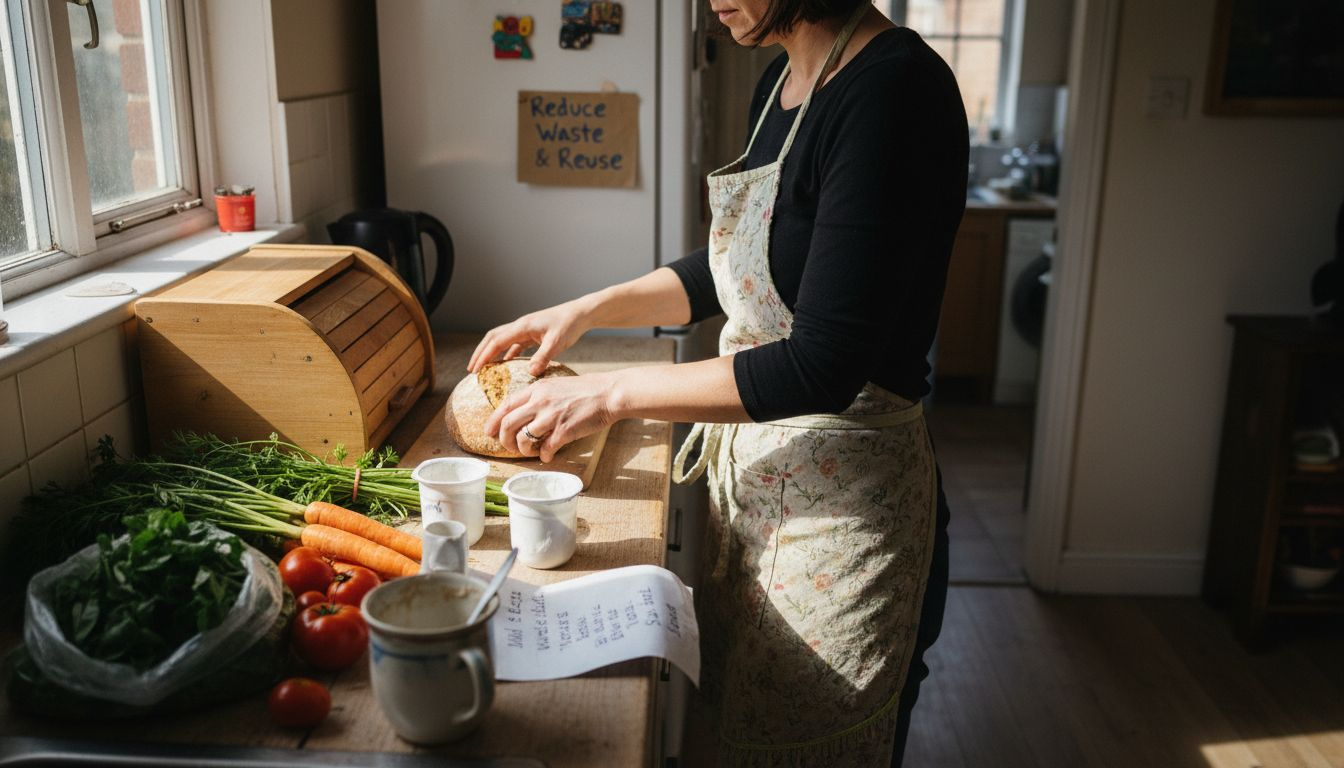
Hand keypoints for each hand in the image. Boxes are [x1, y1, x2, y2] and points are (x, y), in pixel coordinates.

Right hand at [468, 301, 590, 375]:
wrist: (581, 313)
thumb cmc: (569, 325)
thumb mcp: (557, 342)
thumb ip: (543, 357)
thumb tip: (531, 372)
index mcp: (522, 326)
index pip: (496, 341)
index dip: (484, 356)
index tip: (475, 370)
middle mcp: (520, 326)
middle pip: (493, 338)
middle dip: (481, 353)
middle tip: (472, 370)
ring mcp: (526, 329)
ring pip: (502, 340)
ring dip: (491, 353)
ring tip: (484, 369)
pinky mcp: (533, 334)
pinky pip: (514, 344)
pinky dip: (507, 354)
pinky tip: (506, 365)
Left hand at [485, 371, 620, 462]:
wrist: (608, 393)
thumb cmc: (585, 390)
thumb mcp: (556, 385)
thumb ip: (539, 396)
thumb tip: (524, 412)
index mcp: (537, 389)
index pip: (506, 405)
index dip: (494, 421)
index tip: (489, 432)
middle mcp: (540, 401)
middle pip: (508, 423)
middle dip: (504, 439)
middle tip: (508, 446)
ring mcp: (552, 416)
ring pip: (523, 438)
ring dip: (523, 449)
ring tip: (530, 452)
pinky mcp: (564, 430)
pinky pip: (545, 448)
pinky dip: (543, 456)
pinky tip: (547, 456)